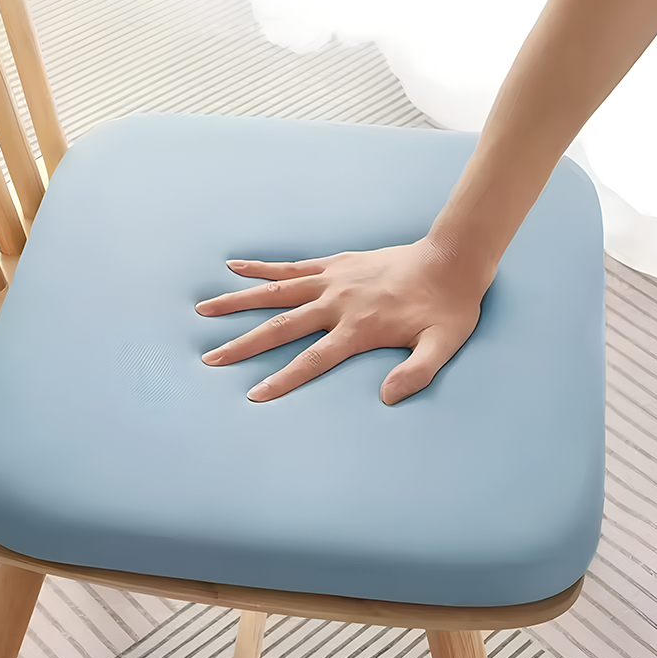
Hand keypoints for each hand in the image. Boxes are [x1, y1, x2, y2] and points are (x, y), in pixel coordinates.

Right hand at [195, 235, 494, 404]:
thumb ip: (417, 373)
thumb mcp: (442, 345)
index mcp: (358, 328)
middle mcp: (336, 303)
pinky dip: (262, 267)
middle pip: (281, 327)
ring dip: (239, 301)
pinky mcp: (333, 264)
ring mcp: (331, 280)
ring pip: (275, 292)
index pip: (312, 360)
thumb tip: (386, 398)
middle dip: (243, 345)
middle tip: (211, 357)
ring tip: (205, 308)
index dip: (282, 380)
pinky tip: (235, 266)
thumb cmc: (447, 306)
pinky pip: (291, 267)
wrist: (451, 259)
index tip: (253, 395)